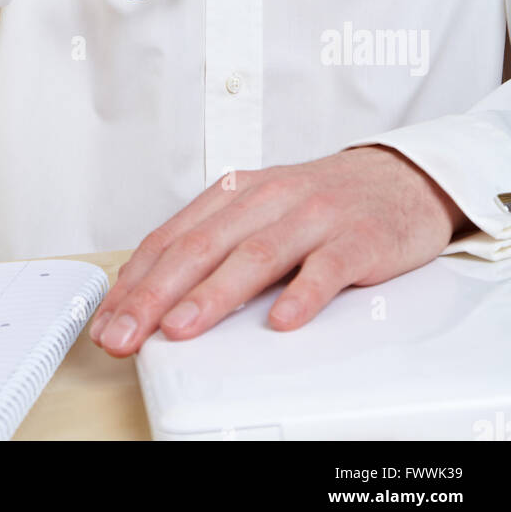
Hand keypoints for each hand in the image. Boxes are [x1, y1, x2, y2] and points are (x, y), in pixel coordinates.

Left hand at [89, 145, 469, 353]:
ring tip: (181, 328)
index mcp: (237, 193)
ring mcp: (313, 218)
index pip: (172, 238)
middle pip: (202, 247)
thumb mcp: (261, 210)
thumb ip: (216, 244)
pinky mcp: (356, 239)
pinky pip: (325, 269)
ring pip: (255, 257)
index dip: (136, 281)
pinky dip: (302, 296)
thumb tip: (156, 293)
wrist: (400, 178)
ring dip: (213, 296)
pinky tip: (282, 321)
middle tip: (127, 333)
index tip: (109, 319)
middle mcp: (269, 199)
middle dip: (156, 295)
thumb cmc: (322, 202)